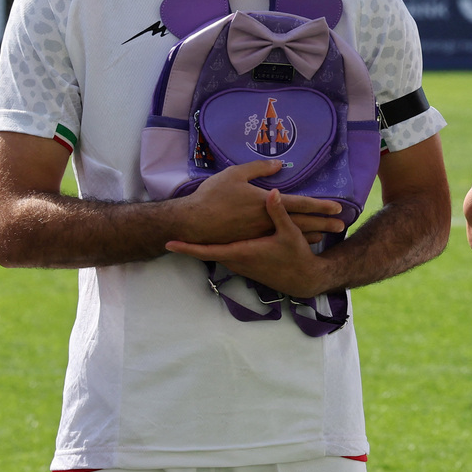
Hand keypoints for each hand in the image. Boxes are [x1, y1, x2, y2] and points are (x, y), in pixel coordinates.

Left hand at [166, 189, 331, 298]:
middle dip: (190, 244)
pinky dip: (215, 247)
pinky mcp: (244, 266)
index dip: (188, 247)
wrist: (302, 279)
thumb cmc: (295, 256)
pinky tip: (214, 237)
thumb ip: (278, 213)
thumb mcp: (289, 233)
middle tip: (172, 233)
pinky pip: (223, 255)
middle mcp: (236, 261)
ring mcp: (239, 265)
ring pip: (215, 253)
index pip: (208, 251)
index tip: (169, 243)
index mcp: (242, 252)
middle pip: (206, 252)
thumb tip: (271, 192)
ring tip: (187, 234)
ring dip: (202, 246)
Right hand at [176, 159, 345, 242]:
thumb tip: (279, 164)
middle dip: (324, 223)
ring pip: (292, 234)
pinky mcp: (252, 241)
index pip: (300, 204)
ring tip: (328, 234)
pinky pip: (279, 241)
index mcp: (266, 203)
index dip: (320, 205)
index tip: (338, 206)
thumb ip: (259, 168)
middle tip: (342, 224)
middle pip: (302, 222)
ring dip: (312, 233)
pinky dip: (293, 240)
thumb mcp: (235, 174)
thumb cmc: (213, 196)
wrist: (193, 223)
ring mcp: (261, 233)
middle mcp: (267, 220)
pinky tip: (302, 241)